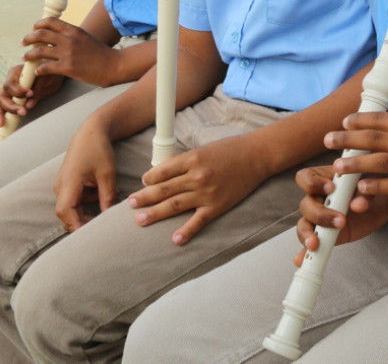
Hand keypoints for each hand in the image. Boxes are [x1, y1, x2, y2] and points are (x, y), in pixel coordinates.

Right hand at [0, 64, 63, 127]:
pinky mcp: (10, 100)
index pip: (10, 83)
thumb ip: (38, 88)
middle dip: (11, 106)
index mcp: (16, 73)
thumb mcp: (47, 78)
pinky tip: (0, 124)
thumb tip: (29, 105)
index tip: (30, 94)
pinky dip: (0, 116)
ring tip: (3, 123)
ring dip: (1, 114)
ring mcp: (8, 92)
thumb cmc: (48, 73)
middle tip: (23, 112)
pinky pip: (1, 108)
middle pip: (2, 95)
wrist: (51, 75)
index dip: (18, 91)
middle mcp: (9, 82)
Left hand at [22, 17, 121, 85]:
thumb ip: (71, 35)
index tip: (33, 30)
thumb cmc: (100, 53)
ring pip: (40, 51)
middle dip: (28, 38)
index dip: (38, 25)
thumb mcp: (85, 37)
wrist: (114, 65)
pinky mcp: (68, 67)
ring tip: (24, 58)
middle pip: (41, 34)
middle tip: (23, 43)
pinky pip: (46, 67)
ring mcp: (68, 53)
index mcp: (73, 30)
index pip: (50, 21)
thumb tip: (58, 34)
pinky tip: (37, 71)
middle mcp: (69, 39)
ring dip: (29, 55)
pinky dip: (38, 69)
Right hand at [54, 116, 118, 232]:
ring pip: (72, 209)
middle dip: (83, 223)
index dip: (76, 227)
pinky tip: (102, 194)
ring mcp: (62, 186)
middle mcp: (61, 186)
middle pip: (67, 215)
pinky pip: (75, 201)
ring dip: (88, 212)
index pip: (66, 212)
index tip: (89, 238)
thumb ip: (107, 197)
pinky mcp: (67, 185)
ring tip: (107, 207)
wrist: (91, 131)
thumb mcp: (107, 174)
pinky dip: (88, 202)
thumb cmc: (98, 149)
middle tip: (103, 230)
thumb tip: (108, 218)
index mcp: (68, 183)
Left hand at [125, 136, 269, 245]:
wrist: (257, 156)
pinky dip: (186, 231)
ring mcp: (207, 193)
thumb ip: (186, 161)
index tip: (142, 183)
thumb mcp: (204, 149)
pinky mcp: (217, 206)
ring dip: (155, 213)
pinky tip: (175, 239)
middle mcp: (197, 176)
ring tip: (140, 219)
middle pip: (164, 189)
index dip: (149, 178)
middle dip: (145, 197)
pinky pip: (198, 221)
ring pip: (175, 205)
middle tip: (130, 204)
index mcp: (192, 158)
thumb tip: (166, 173)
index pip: (163, 171)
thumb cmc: (231, 150)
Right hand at [291, 165, 387, 266]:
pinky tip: (302, 261)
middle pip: (306, 205)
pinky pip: (310, 245)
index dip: (313, 183)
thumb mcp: (371, 183)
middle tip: (341, 220)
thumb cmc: (372, 186)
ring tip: (316, 244)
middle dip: (320, 214)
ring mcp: (320, 219)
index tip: (330, 188)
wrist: (382, 202)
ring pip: (304, 225)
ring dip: (308, 235)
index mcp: (324, 179)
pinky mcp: (326, 236)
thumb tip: (358, 204)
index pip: (306, 178)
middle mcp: (317, 198)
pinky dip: (304, 254)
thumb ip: (365, 192)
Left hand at [322, 111, 387, 204]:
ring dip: (356, 164)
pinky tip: (361, 188)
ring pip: (381, 162)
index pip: (382, 119)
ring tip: (337, 167)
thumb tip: (380, 120)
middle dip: (348, 139)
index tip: (343, 122)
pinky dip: (376, 186)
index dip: (359, 120)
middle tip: (328, 140)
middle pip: (375, 139)